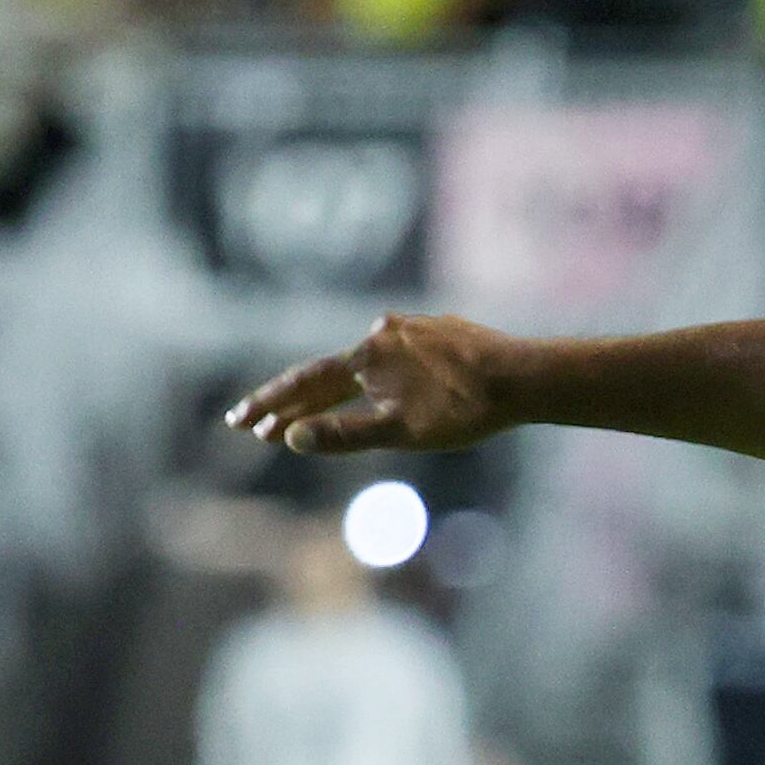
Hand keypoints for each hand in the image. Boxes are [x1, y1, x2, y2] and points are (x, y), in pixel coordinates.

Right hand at [224, 312, 524, 456]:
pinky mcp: (445, 330)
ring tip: (327, 412)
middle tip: (261, 426)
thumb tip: (292, 437)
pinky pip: (406, 356)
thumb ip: (344, 434)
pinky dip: (390, 375)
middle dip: (297, 402)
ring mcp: (415, 327)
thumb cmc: (463, 410)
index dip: (270, 404)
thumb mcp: (399, 432)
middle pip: (331, 372)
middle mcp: (383, 332)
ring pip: (371, 362)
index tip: (239, 422)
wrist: (525, 378)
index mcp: (365, 356)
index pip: (304, 383)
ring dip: (347, 388)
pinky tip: (400, 386)